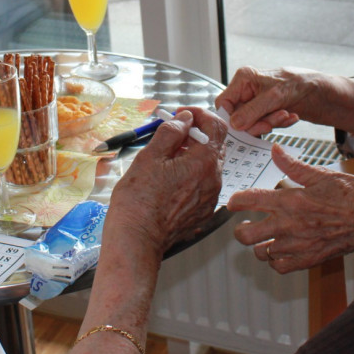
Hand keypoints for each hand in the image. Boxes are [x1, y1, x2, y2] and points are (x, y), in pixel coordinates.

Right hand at [108, 108, 223, 252]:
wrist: (137, 238)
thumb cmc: (139, 200)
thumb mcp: (150, 156)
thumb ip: (171, 132)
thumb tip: (185, 118)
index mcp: (204, 163)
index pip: (217, 126)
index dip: (200, 115)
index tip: (183, 115)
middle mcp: (214, 180)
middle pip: (214, 146)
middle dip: (194, 135)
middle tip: (170, 134)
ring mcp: (210, 197)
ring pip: (208, 166)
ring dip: (192, 155)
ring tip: (165, 157)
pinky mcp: (202, 211)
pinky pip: (202, 184)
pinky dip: (190, 174)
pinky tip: (169, 178)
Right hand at [215, 66, 317, 135]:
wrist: (321, 90)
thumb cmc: (298, 83)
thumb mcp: (273, 97)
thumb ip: (251, 111)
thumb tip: (234, 124)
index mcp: (243, 79)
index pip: (223, 103)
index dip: (231, 117)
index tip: (243, 127)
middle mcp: (247, 90)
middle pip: (238, 116)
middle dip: (255, 122)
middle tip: (269, 124)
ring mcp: (257, 101)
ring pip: (252, 122)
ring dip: (270, 123)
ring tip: (285, 115)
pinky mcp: (267, 111)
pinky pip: (265, 124)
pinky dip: (278, 123)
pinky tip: (291, 117)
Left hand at [226, 146, 353, 273]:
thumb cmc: (351, 195)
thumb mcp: (321, 174)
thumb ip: (292, 165)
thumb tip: (274, 150)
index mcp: (290, 201)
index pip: (249, 201)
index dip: (235, 201)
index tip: (233, 203)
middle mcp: (289, 226)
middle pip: (246, 235)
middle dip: (239, 230)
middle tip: (244, 225)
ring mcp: (297, 246)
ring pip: (260, 253)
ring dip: (258, 245)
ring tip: (264, 237)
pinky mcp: (308, 260)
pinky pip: (279, 267)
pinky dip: (275, 261)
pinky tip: (280, 250)